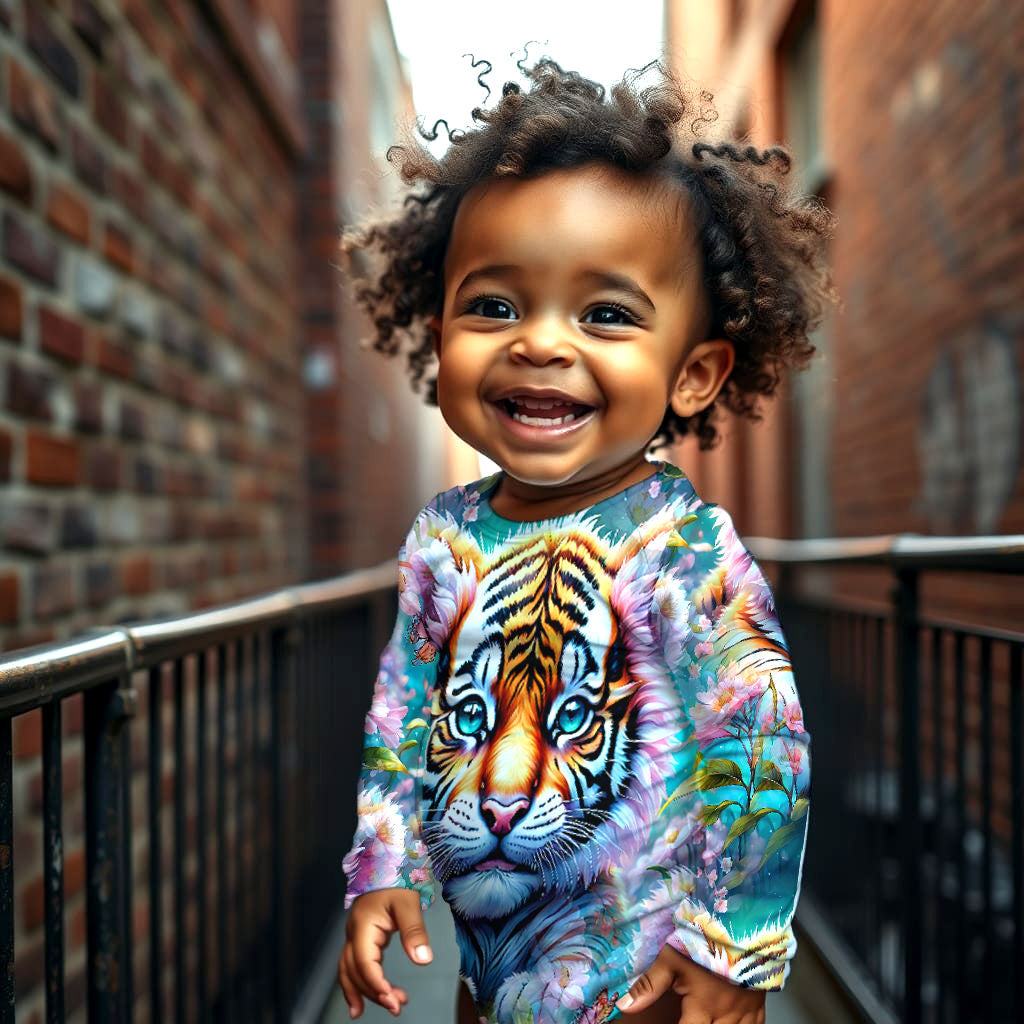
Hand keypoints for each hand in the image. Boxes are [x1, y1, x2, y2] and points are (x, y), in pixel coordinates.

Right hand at [337, 888, 432, 1017]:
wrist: (387, 862)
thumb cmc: (397, 879)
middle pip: (354, 971)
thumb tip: (423, 960)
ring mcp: (355, 936)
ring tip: (386, 1008)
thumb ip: (414, 931)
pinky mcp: (363, 938)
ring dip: (365, 992)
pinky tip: (370, 998)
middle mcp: (354, 933)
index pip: (363, 961)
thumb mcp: (409, 902)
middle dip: (373, 992)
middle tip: (396, 1007)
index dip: (375, 982)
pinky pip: (356, 965)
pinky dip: (360, 984)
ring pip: (351, 971)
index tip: (391, 997)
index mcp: (363, 925)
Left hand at [618, 944, 765, 1023]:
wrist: (742, 924)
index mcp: (702, 1008)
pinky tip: (727, 1022)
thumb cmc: (706, 939)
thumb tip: (624, 1006)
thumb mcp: (672, 959)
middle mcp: (725, 1017)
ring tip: (706, 1018)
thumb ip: (649, 985)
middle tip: (692, 1018)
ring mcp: (745, 1015)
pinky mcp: (758, 1009)